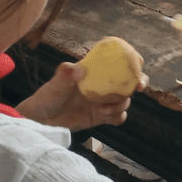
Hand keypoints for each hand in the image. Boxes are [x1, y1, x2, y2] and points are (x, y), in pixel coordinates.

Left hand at [15, 61, 147, 131]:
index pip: (118, 60)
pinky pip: (119, 116)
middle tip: (139, 86)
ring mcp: (104, 100)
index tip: (138, 63)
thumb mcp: (55, 84)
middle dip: (139, 81)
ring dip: (121, 103)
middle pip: (130, 79)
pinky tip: (106, 116)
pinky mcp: (102, 116)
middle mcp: (103, 84)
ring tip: (103, 109)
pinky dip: (118, 116)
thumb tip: (79, 69)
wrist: (42, 121)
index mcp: (95, 71)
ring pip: (125, 99)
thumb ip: (65, 75)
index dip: (132, 59)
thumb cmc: (48, 96)